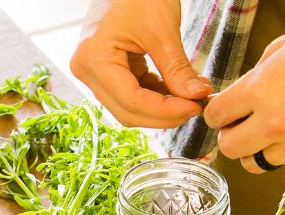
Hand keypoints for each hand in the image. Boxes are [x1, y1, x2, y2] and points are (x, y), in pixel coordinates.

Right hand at [70, 0, 211, 127]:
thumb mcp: (162, 29)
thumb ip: (177, 68)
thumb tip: (197, 97)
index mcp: (93, 59)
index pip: (131, 100)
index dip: (164, 110)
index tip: (195, 107)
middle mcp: (87, 70)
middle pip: (127, 110)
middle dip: (163, 114)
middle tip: (196, 107)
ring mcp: (94, 72)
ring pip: (129, 106)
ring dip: (160, 108)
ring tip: (190, 98)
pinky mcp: (106, 70)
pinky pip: (130, 93)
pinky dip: (154, 96)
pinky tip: (177, 90)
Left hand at [204, 0, 284, 173]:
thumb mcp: (281, 47)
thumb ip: (252, 77)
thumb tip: (235, 97)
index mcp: (261, 89)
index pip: (216, 117)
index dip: (218, 111)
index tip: (225, 107)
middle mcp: (276, 121)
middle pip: (229, 149)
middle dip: (231, 134)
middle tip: (242, 120)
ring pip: (254, 163)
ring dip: (254, 148)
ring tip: (268, 127)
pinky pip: (283, 162)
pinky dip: (280, 150)